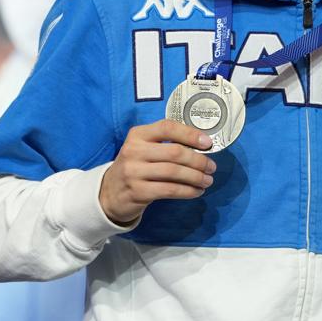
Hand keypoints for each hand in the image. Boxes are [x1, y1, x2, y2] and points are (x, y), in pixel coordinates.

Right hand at [98, 119, 216, 224]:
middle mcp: (134, 150)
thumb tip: (202, 146)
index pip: (167, 127)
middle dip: (198, 160)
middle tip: (211, 167)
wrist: (109, 192)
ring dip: (196, 177)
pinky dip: (187, 191)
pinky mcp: (137, 191)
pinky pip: (169, 190)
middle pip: (174, 152)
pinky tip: (196, 191)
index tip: (207, 143)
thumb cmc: (136, 167)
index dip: (190, 134)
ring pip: (174, 172)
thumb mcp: (144, 149)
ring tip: (207, 180)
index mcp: (138, 135)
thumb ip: (166, 144)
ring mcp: (133, 172)